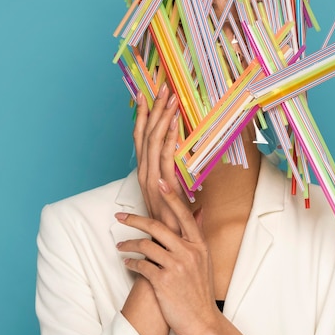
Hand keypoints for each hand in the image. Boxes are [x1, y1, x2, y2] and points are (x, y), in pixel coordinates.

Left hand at [115, 179, 219, 334]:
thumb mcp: (204, 258)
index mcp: (199, 244)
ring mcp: (176, 267)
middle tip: (119, 217)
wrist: (202, 320)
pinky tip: (127, 263)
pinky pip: (141, 266)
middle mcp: (188, 252)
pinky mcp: (163, 282)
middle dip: (134, 219)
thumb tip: (199, 210)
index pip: (183, 214)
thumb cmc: (200, 289)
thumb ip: (198, 234)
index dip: (171, 197)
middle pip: (157, 227)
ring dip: (128, 244)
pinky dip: (131, 262)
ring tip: (120, 246)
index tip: (159, 182)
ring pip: (146, 246)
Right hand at [133, 84, 182, 232]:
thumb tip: (193, 181)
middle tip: (161, 87)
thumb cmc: (171, 224)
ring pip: (152, 140)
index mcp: (145, 171)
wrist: (166, 247)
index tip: (147, 95)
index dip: (143, 115)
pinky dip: (168, 138)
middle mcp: (144, 172)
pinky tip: (173, 123)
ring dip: (161, 117)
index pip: (141, 137)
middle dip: (153, 109)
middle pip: (145, 133)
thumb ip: (180, 188)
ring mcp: (150, 178)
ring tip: (169, 97)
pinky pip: (164, 156)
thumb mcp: (177, 200)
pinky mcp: (160, 186)